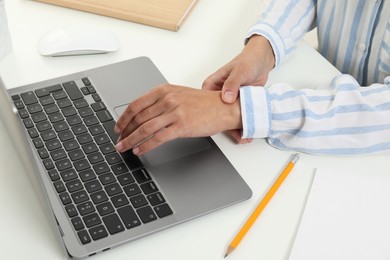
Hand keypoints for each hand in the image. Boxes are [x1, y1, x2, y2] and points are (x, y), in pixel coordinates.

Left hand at [114, 84, 241, 154]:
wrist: (224, 107)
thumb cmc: (203, 103)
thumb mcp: (178, 95)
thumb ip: (160, 101)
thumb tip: (142, 116)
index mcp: (163, 90)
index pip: (136, 104)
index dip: (123, 118)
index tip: (118, 127)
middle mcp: (167, 99)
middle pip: (138, 117)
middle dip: (124, 131)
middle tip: (118, 140)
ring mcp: (174, 112)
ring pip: (144, 128)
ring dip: (130, 140)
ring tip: (123, 147)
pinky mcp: (182, 126)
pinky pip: (157, 138)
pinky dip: (145, 145)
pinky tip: (139, 150)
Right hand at [202, 35, 274, 142]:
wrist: (261, 62)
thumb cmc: (248, 62)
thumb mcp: (240, 71)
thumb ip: (232, 84)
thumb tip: (226, 98)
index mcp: (210, 86)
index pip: (204, 105)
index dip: (209, 118)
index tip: (219, 127)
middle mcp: (216, 96)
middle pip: (216, 116)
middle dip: (225, 127)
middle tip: (235, 135)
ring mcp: (227, 102)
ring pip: (226, 119)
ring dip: (234, 129)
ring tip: (242, 137)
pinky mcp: (237, 106)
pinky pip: (237, 118)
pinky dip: (242, 126)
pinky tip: (246, 132)